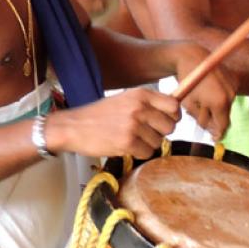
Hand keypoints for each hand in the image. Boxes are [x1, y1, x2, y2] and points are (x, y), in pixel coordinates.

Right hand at [45, 88, 180, 157]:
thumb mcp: (126, 99)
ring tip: (131, 138)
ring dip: (147, 144)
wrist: (73, 127)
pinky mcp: (127, 142)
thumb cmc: (100, 115)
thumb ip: (148, 104)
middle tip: (145, 133)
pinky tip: (126, 146)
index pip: (174, 105)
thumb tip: (175, 111)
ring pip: (159, 141)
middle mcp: (139, 108)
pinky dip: (138, 153)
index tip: (166, 121)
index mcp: (141, 94)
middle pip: (170, 126)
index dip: (173, 116)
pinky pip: (147, 153)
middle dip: (160, 133)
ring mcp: (133, 125)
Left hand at [172, 43, 237, 139]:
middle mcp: (230, 95)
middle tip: (201, 114)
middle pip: (226, 117)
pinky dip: (220, 98)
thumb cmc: (187, 82)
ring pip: (227, 107)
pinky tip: (208, 91)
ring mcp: (234, 86)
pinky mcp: (234, 80)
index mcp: (219, 102)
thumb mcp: (190, 105)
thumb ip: (202, 121)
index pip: (223, 126)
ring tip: (202, 99)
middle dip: (214, 119)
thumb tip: (215, 133)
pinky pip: (229, 96)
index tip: (213, 138)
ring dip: (216, 108)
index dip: (217, 134)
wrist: (193, 57)